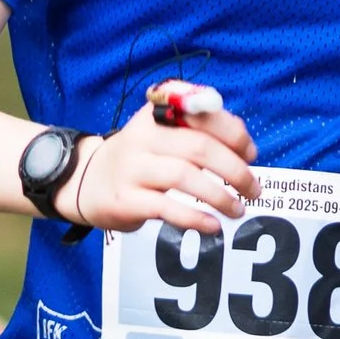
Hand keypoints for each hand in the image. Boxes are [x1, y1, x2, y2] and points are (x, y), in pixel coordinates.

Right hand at [67, 84, 258, 232]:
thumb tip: (244, 147)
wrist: (86, 182)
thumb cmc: (139, 158)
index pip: (202, 113)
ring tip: (237, 209)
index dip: (234, 133)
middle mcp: (142, 136)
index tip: (251, 153)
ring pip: (185, 176)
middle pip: (199, 146)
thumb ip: (200, 131)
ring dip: (219, 195)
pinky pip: (167, 207)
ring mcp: (132, 168)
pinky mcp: (125, 199)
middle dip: (235, 169)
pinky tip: (213, 225)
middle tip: (253, 189)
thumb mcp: (162, 133)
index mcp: (157, 114)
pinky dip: (195, 217)